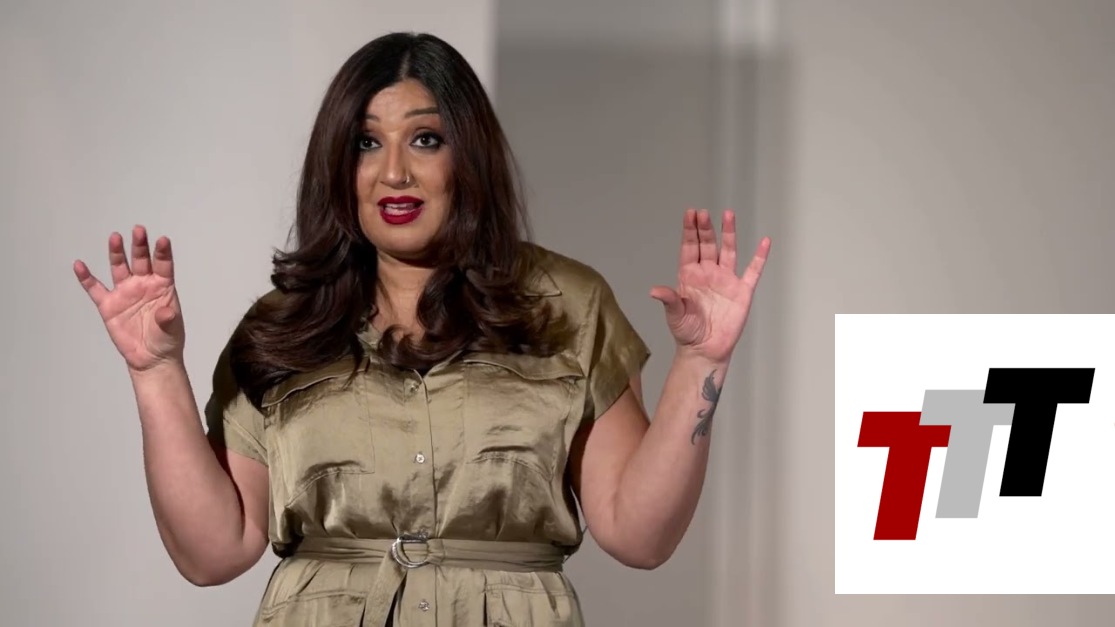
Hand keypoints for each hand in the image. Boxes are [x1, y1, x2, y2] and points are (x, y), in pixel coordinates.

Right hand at [74, 226, 184, 372]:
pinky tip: (79, 265)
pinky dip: (86, 278)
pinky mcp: (109, 305)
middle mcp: (143, 285)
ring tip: (115, 237)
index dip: (163, 252)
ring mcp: (125, 293)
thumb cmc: (166, 340)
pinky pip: (95, 288)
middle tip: (138, 230)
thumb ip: (168, 319)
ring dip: (117, 253)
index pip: (163, 265)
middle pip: (141, 260)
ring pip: (119, 268)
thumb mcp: (171, 329)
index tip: (163, 240)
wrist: (150, 358)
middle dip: (139, 245)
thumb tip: (166, 312)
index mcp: (162, 287)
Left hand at [650, 209, 769, 363]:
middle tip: (703, 213)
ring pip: (728, 251)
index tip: (690, 213)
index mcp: (689, 276)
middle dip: (706, 228)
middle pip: (708, 244)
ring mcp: (726, 280)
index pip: (690, 247)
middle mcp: (708, 273)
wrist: (705, 350)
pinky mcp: (742, 291)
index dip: (690, 231)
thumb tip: (654, 290)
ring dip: (728, 233)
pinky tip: (765, 242)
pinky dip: (760, 257)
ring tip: (728, 214)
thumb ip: (669, 300)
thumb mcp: (675, 315)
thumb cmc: (687, 332)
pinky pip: (753, 271)